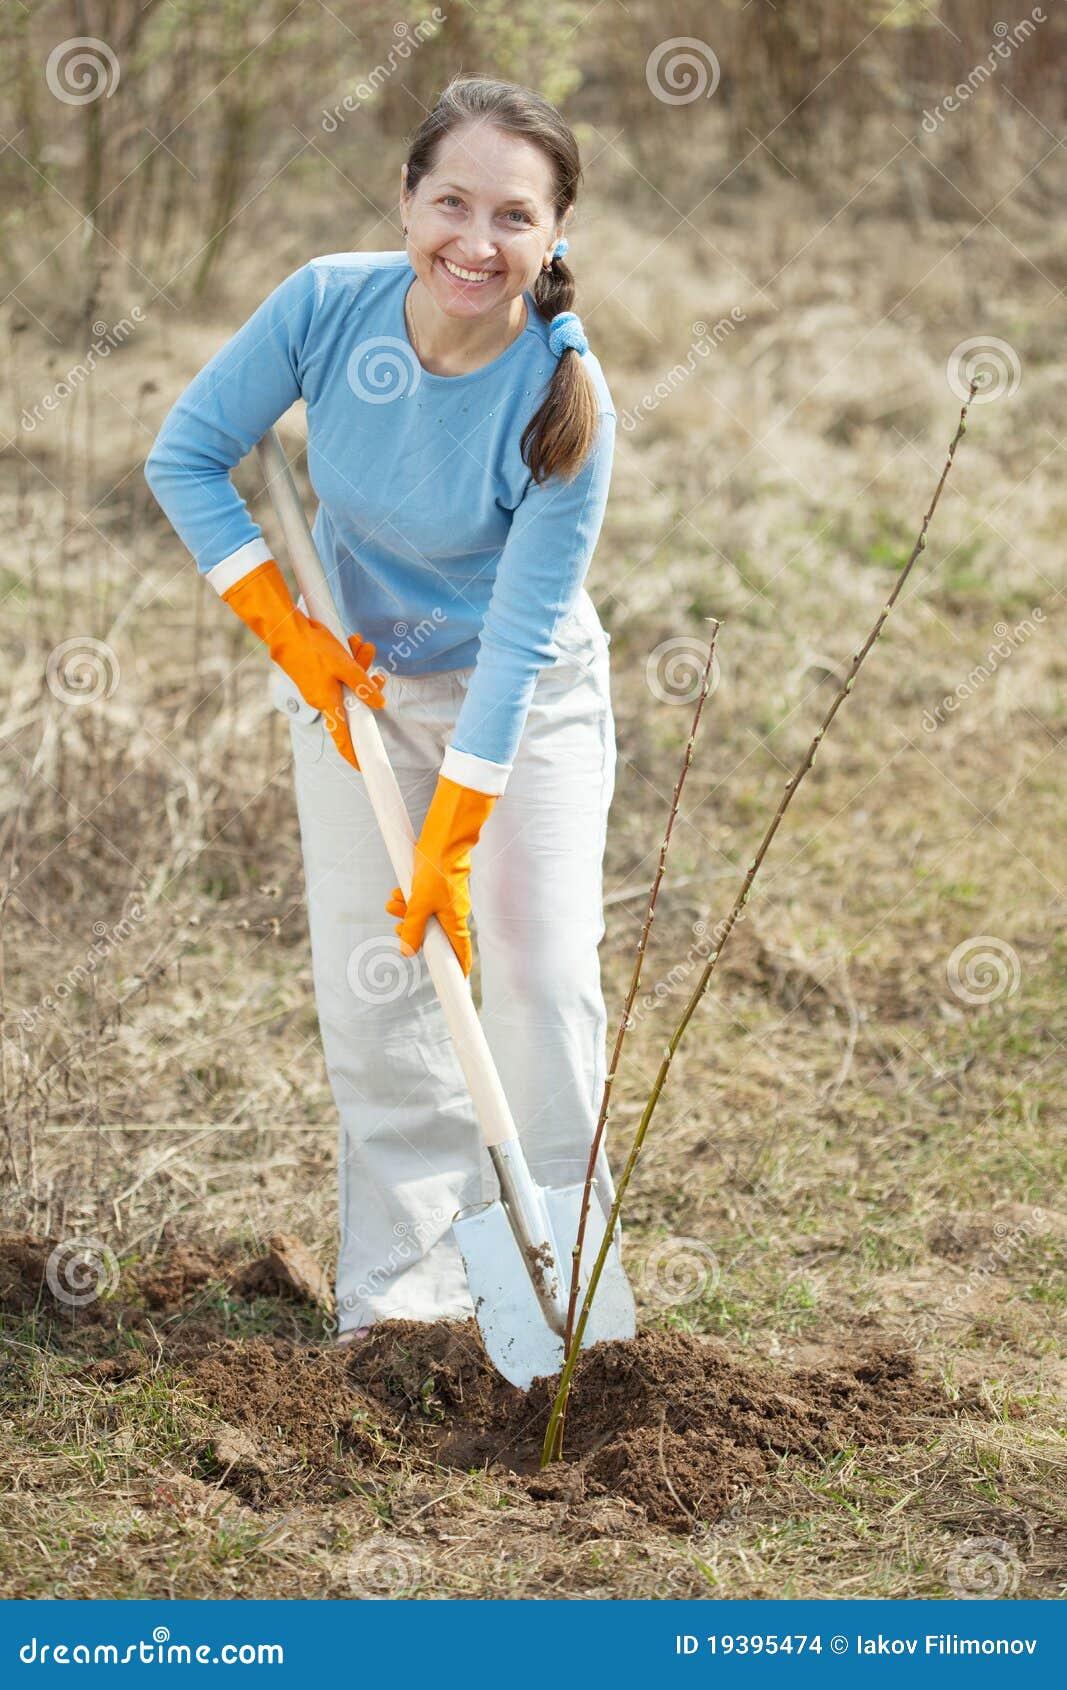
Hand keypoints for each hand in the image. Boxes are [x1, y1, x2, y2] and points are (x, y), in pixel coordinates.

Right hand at [221, 558, 385, 767]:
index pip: (342, 738)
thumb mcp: (344, 666)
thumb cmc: (311, 649)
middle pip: (352, 703)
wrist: (285, 630)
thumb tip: (379, 702)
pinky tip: (352, 645)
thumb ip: (363, 686)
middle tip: (378, 675)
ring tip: (363, 648)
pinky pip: (338, 672)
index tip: (362, 767)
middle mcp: (322, 699)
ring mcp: (318, 687)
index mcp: (328, 703)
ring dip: (359, 666)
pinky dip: (348, 660)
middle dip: (367, 687)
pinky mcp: (316, 674)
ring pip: (347, 683)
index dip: (353, 754)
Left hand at [384, 774, 497, 976]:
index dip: (458, 968)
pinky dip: (410, 899)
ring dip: (406, 912)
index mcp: (455, 921)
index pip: (460, 952)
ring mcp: (447, 899)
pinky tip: (397, 892)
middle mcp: (454, 913)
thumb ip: (412, 929)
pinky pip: (423, 900)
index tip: (457, 982)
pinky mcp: (439, 886)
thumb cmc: (436, 871)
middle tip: (396, 929)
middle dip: (413, 932)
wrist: (443, 840)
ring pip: (425, 915)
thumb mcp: (419, 904)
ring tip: (391, 904)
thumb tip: (407, 952)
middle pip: (434, 933)